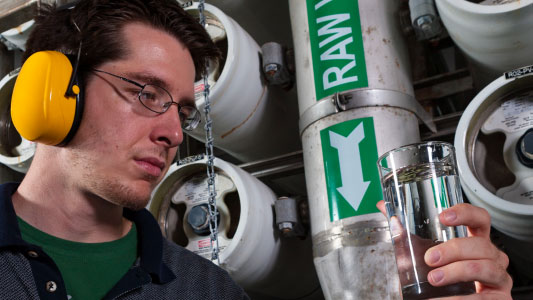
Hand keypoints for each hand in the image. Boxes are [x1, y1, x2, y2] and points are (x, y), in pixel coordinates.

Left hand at [377, 201, 512, 299]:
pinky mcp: (499, 298)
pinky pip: (483, 297)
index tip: (443, 216)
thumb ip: (405, 232)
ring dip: (457, 271)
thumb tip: (384, 207)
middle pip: (480, 244)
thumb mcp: (421, 254)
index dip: (465, 213)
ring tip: (434, 279)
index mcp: (474, 240)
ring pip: (484, 266)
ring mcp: (497, 277)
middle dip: (454, 249)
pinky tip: (440, 299)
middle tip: (430, 258)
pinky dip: (459, 299)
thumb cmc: (440, 278)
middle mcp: (491, 256)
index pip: (480, 218)